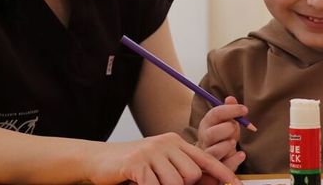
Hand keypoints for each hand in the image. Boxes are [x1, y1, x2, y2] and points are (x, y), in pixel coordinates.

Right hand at [90, 132, 240, 184]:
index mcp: (176, 142)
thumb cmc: (134, 167)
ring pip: (175, 183)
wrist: (99, 160)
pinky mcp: (137, 163)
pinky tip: (140, 183)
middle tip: (160, 180)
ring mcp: (151, 151)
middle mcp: (166, 142)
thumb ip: (183, 170)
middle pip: (192, 174)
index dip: (223, 173)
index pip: (205, 158)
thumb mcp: (161, 165)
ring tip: (149, 181)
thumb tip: (207, 180)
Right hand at [196, 96, 247, 170]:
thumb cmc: (221, 135)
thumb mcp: (225, 121)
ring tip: (234, 142)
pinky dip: (234, 160)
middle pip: (211, 134)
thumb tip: (230, 98)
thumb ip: (228, 110)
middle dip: (225, 129)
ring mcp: (209, 155)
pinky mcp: (215, 169)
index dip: (230, 110)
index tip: (244, 109)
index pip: (215, 114)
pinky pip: (224, 166)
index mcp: (206, 124)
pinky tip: (241, 154)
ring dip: (225, 146)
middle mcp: (204, 140)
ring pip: (214, 152)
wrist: (212, 155)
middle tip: (235, 127)